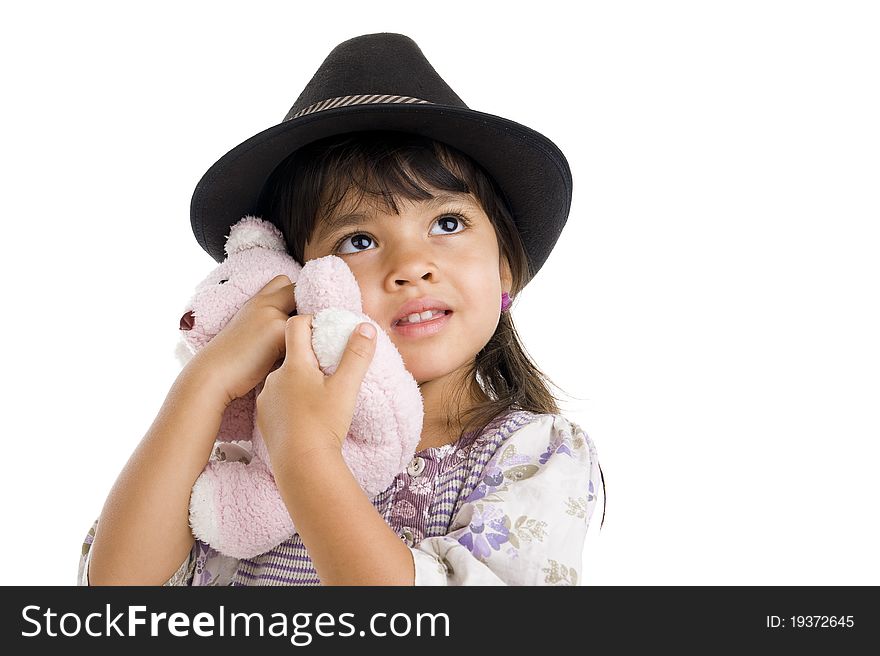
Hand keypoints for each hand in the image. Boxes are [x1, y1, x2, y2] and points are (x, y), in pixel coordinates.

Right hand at [187, 275, 295, 405]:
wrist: (211, 376)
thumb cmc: (230, 362)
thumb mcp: (249, 332)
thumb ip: (269, 322)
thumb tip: (299, 329)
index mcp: (255, 302)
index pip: (284, 282)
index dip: (296, 295)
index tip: (300, 314)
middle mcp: (263, 303)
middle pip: (295, 289)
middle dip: (305, 305)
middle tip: (305, 330)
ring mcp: (271, 315)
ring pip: (304, 314)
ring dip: (307, 328)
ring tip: (303, 348)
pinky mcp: (278, 332)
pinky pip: (304, 335)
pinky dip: (305, 346)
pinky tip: (299, 360)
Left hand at [255, 314, 376, 469]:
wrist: (301, 465)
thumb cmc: (324, 424)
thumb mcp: (346, 387)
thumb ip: (357, 354)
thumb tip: (365, 326)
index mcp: (294, 365)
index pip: (296, 325)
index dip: (311, 320)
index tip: (326, 329)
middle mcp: (275, 377)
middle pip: (291, 353)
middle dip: (310, 354)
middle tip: (330, 365)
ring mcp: (266, 398)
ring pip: (285, 378)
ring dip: (300, 380)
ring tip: (319, 395)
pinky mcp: (264, 418)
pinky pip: (278, 400)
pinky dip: (291, 401)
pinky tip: (305, 414)